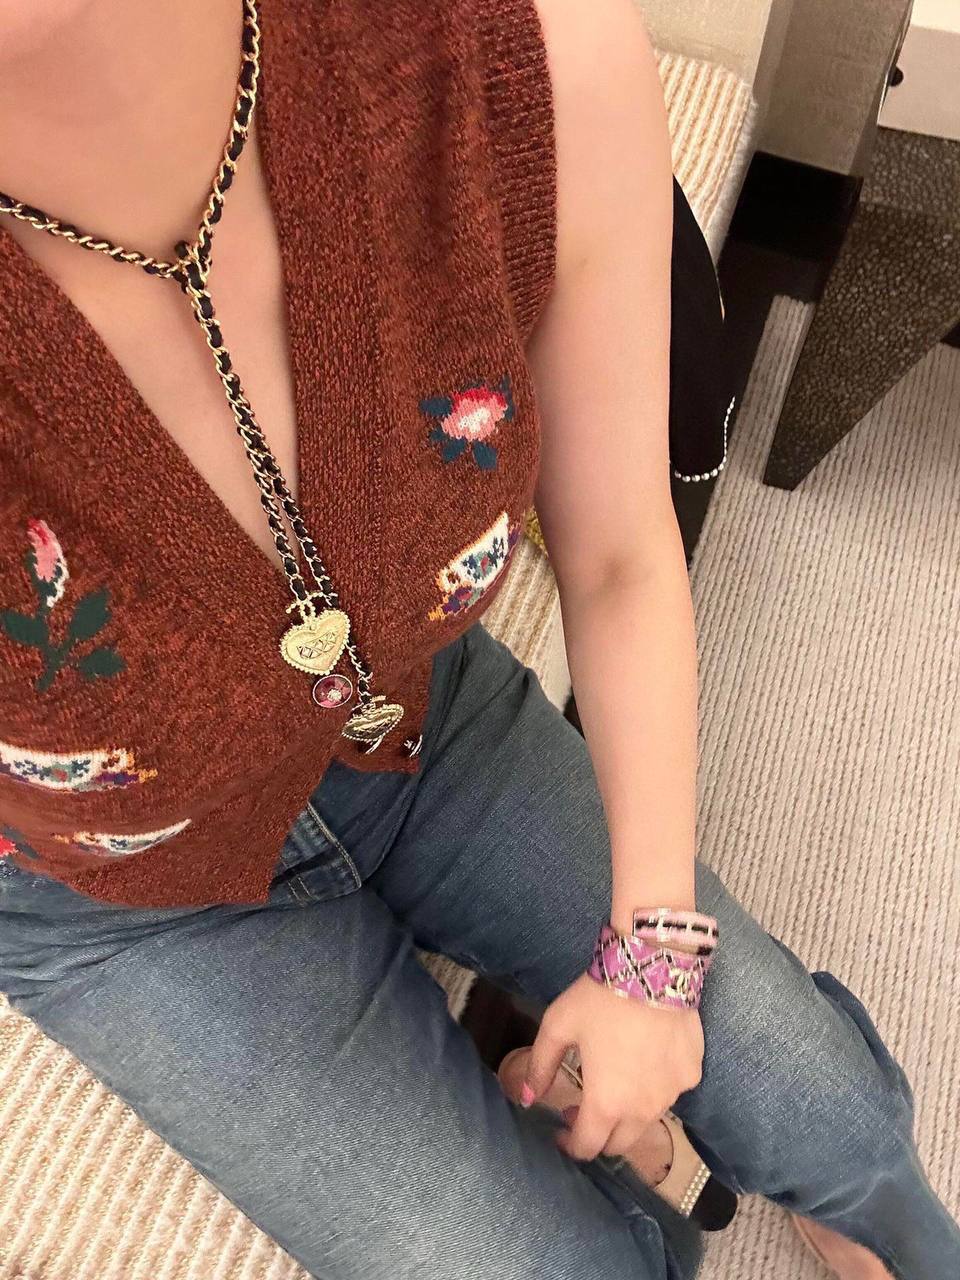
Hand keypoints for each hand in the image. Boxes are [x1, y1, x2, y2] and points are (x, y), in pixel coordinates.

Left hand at [523, 972, 703, 1160]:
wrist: (653, 968)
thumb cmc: (599, 999)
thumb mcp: (558, 1026)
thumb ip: (540, 1066)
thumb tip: (526, 1099)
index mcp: (606, 1104)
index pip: (587, 1147)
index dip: (570, 1145)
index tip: (560, 1130)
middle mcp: (643, 1110)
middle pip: (619, 1144)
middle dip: (598, 1134)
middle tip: (582, 1107)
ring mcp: (672, 1094)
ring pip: (646, 1120)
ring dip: (627, 1113)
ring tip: (614, 1082)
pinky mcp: (692, 1074)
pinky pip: (670, 1092)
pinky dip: (655, 1087)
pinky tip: (645, 1060)